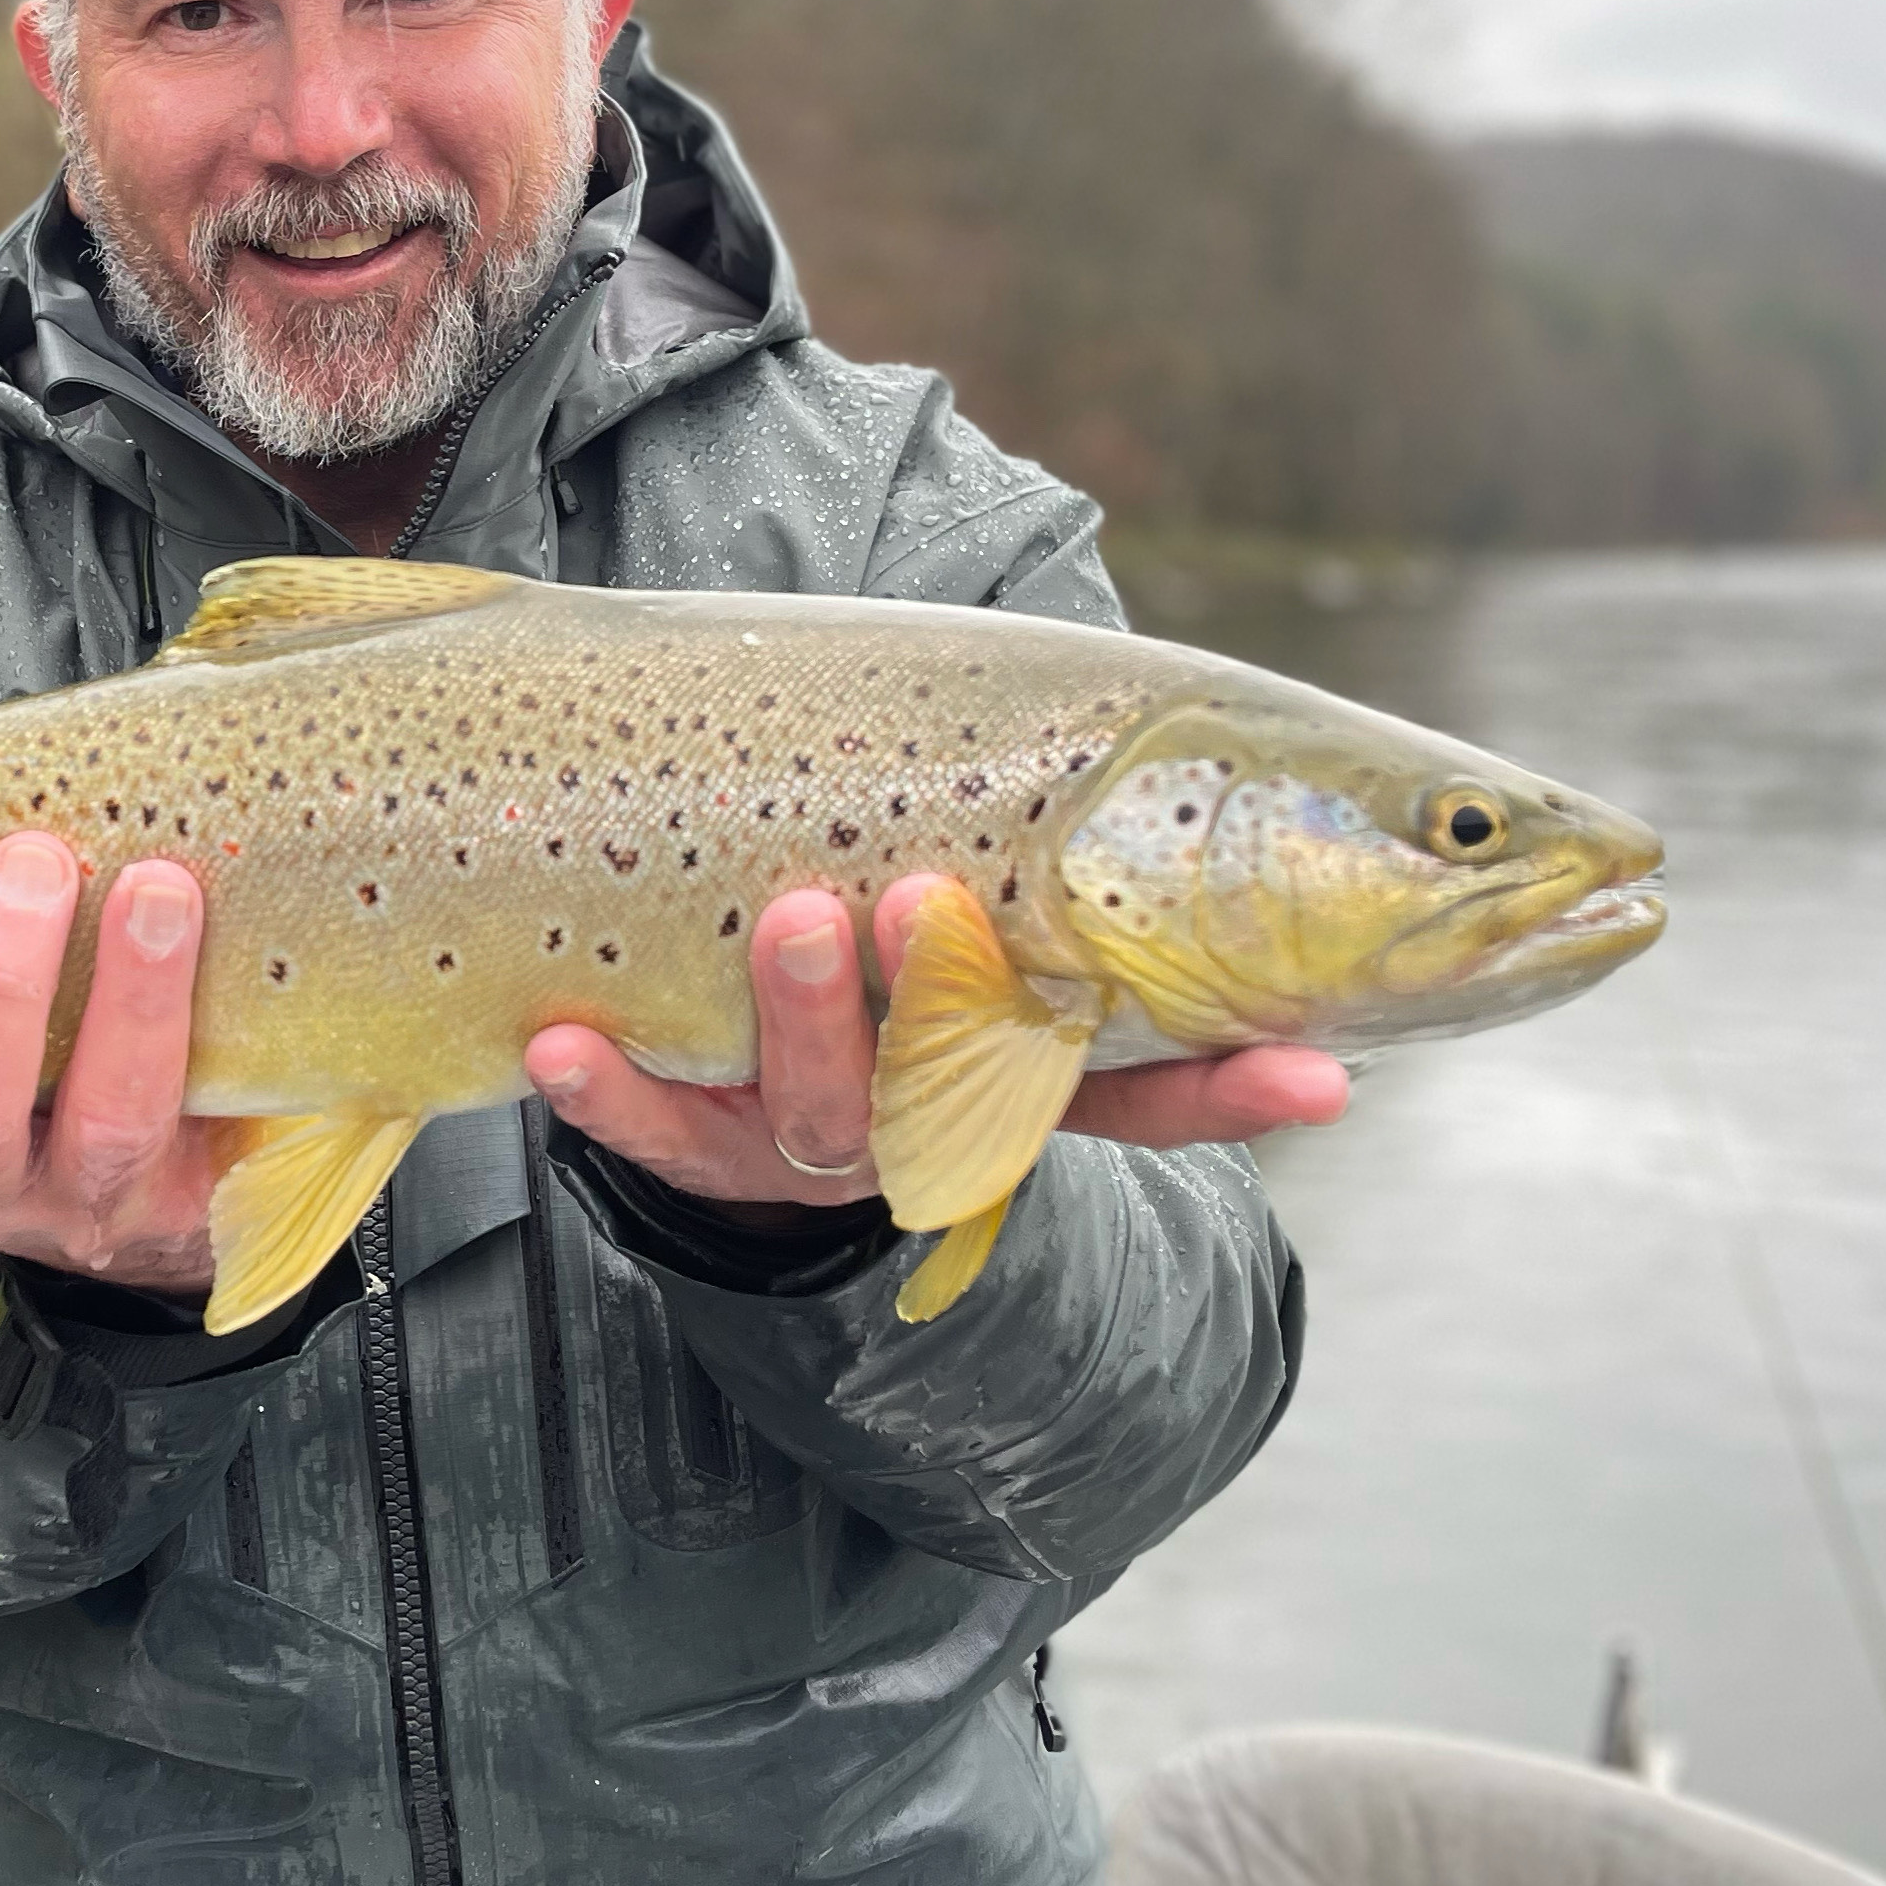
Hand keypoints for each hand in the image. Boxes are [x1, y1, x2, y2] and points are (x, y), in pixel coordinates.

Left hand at [524, 874, 1348, 1214]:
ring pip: (822, 1102)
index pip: (1154, 1083)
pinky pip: (650, 1130)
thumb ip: (1053, 839)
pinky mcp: (694, 1139)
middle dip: (954, 994)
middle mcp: (928, 1109)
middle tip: (929, 894)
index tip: (1318, 1071)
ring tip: (795, 914)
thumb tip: (1225, 745)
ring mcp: (811, 1133)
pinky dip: (611, 1094)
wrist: (717, 1082)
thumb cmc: (878, 938)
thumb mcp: (978, 889)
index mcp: (1026, 1062)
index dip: (1233, 1087)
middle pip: (962, 1079)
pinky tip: (567, 1040)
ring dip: (811, 1013)